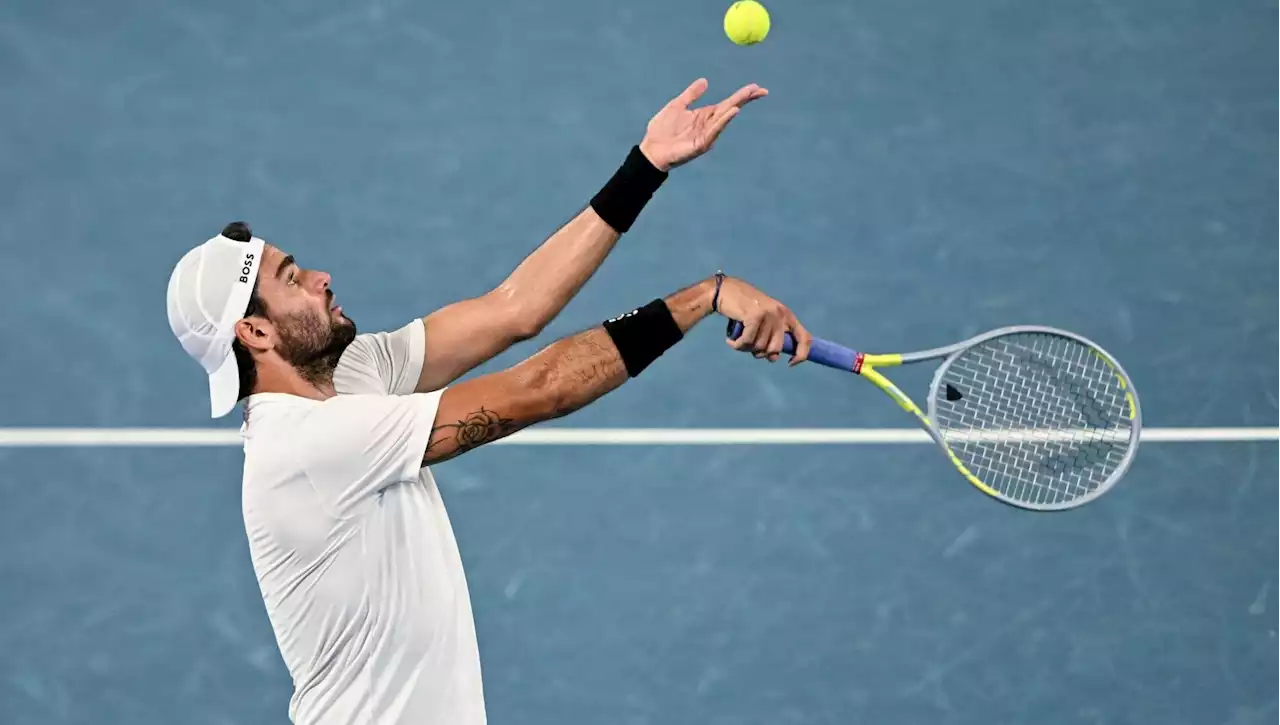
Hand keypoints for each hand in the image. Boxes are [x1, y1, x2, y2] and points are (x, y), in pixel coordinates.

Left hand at [637, 78, 767, 171]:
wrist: (651, 150)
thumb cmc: (662, 130)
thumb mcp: (677, 106)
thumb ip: (691, 94)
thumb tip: (705, 81)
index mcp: (705, 115)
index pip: (728, 103)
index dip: (742, 95)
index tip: (756, 87)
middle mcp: (709, 125)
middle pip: (730, 109)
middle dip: (745, 99)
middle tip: (761, 90)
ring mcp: (706, 135)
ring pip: (723, 120)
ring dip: (735, 108)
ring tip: (747, 96)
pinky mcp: (700, 144)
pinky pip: (713, 131)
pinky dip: (723, 122)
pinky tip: (731, 112)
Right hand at [715, 276, 811, 364]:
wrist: (725, 290)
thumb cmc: (743, 307)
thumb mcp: (764, 319)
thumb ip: (771, 336)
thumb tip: (773, 358)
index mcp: (787, 315)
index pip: (805, 338)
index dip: (801, 354)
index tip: (790, 364)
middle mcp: (780, 314)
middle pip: (776, 349)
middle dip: (760, 353)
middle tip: (748, 347)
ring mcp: (768, 314)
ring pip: (760, 347)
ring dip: (745, 348)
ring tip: (737, 341)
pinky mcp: (754, 316)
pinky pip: (747, 342)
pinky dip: (737, 345)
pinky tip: (730, 341)